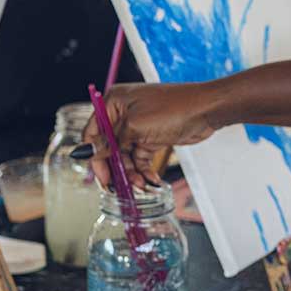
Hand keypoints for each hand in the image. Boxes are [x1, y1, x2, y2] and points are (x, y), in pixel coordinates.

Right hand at [83, 81, 223, 187]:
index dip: (95, 156)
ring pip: (126, 156)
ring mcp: (138, 126)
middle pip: (109, 148)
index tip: (101, 177)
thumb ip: (110, 142)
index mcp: (113, 102)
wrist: (207, 109)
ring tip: (141, 186)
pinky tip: (151, 181)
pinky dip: (144, 171)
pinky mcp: (152, 137)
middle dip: (114, 168)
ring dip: (131, 173)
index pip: (93, 133)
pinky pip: (141, 158)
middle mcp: (122, 113)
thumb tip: (84, 152)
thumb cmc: (173, 109)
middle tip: (117, 188)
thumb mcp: (135, 127)